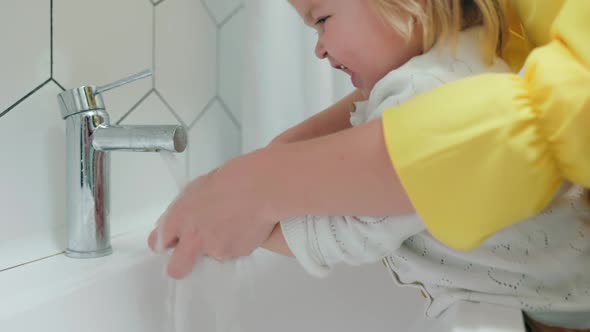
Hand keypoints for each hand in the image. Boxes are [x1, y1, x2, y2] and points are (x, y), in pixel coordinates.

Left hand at [147, 150, 278, 278]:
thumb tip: (180, 219)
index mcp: (178, 218)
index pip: (158, 243)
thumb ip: (184, 208)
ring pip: (210, 256)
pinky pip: (231, 252)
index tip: (173, 241)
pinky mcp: (235, 254)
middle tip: (192, 254)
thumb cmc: (232, 180)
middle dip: (181, 264)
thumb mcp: (196, 188)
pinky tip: (243, 224)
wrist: (260, 187)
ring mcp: (215, 249)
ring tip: (231, 222)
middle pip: (177, 268)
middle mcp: (192, 238)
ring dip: (217, 245)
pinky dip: (236, 242)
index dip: (167, 242)